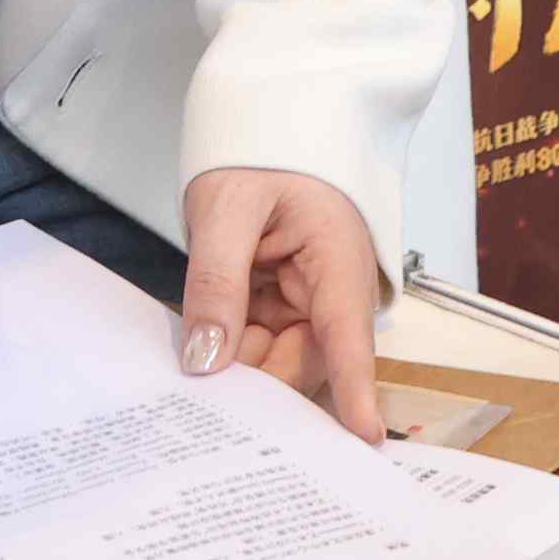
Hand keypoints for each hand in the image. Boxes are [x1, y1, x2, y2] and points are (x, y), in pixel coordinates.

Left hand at [174, 166, 388, 441]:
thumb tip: (205, 361)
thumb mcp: (226, 209)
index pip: (349, 334)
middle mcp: (332, 291)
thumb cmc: (258, 151)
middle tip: (199, 391)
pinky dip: (229, 351)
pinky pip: (260, 347)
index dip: (357, 390)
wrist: (260, 123)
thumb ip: (215, 283)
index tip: (366, 437)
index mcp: (337, 258)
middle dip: (257, 381)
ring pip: (279, 363)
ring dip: (236, 368)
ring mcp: (307, 303)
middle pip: (306, 363)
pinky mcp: (283, 307)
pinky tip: (201, 348)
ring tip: (192, 357)